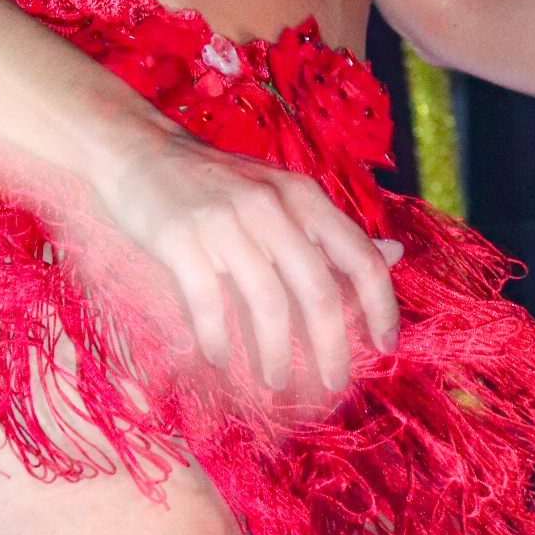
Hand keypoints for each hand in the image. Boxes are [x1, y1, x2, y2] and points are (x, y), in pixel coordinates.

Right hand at [96, 120, 400, 395]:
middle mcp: (270, 205)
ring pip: (267, 303)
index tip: (387, 348)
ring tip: (276, 383)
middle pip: (318, 290)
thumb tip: (396, 254)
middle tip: (334, 384)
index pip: (359, 255)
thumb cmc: (217, 181)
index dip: (381, 305)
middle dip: (332, 347)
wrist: (138, 149)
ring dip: (276, 354)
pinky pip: (208, 302)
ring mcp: (224, 220)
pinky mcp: (181, 237)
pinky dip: (217, 339)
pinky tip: (218, 358)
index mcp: (302, 195)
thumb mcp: (283, 194)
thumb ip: (333, 229)